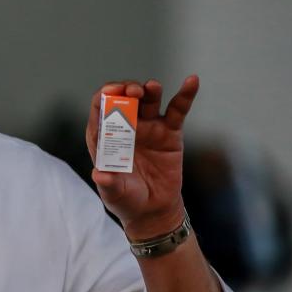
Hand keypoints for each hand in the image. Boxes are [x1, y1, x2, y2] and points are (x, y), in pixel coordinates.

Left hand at [85, 75, 198, 239]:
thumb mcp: (115, 193)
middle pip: (124, 99)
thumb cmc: (126, 199)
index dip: (104, 97)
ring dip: (150, 90)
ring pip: (148, 101)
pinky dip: (185, 94)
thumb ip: (108, 183)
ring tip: (152, 87)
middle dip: (127, 90)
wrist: (153, 210)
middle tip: (133, 91)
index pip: (99, 110)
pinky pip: (178, 110)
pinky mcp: (170, 132)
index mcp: (105, 137)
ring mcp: (148, 127)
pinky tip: (192, 81)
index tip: (110, 92)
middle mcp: (125, 127)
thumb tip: (100, 174)